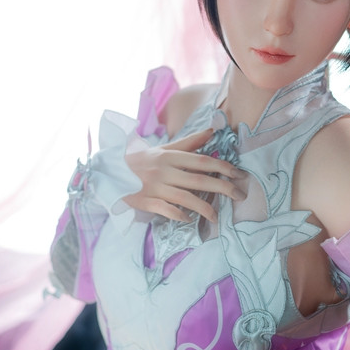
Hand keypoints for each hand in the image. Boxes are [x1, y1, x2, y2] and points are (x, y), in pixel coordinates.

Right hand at [123, 130, 243, 222]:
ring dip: (205, 208)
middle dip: (223, 187)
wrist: (110, 171)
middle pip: (199, 180)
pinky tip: (190, 219)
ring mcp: (155, 186)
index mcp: (170, 156)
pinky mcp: (145, 201)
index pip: (202, 160)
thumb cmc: (142, 160)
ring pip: (186, 198)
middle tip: (240, 195)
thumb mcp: (164, 148)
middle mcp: (165, 170)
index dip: (222, 166)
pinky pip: (166, 210)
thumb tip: (213, 130)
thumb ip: (190, 142)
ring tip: (217, 216)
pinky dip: (179, 215)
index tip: (238, 174)